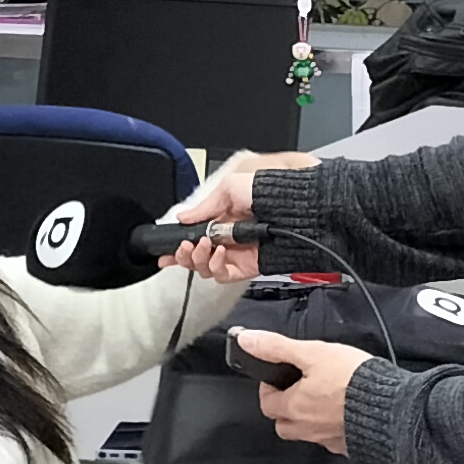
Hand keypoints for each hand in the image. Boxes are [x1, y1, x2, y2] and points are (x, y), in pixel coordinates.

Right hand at [163, 148, 316, 282]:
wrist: (297, 209)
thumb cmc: (272, 191)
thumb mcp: (232, 187)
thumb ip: (206, 206)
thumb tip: (184, 216)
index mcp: (223, 216)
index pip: (193, 235)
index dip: (178, 244)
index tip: (166, 249)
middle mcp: (228, 237)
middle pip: (196, 255)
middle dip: (184, 254)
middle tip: (183, 247)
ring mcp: (237, 253)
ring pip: (206, 268)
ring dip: (198, 259)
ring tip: (203, 246)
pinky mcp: (248, 267)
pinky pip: (223, 275)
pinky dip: (216, 267)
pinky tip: (218, 254)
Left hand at [233, 332, 363, 455]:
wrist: (391, 407)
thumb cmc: (354, 380)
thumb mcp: (313, 353)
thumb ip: (277, 347)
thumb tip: (248, 340)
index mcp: (295, 406)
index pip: (267, 403)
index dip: (269, 388)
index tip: (278, 377)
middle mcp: (307, 428)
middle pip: (283, 425)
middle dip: (284, 409)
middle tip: (296, 391)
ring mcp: (328, 439)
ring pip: (307, 434)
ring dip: (307, 420)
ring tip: (321, 401)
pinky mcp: (349, 445)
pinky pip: (332, 440)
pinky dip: (332, 429)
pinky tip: (344, 414)